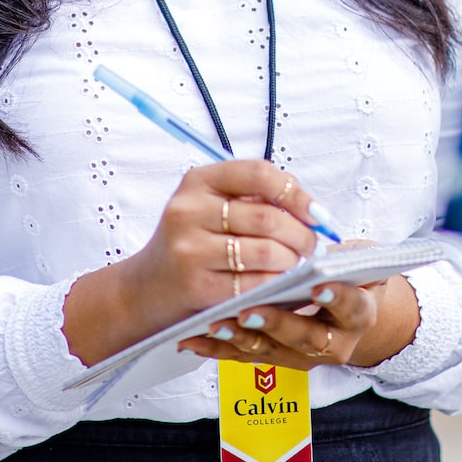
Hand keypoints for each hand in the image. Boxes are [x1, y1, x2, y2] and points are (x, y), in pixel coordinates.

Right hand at [64, 160, 324, 365]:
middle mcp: (189, 211)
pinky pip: (254, 285)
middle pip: (267, 217)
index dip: (296, 192)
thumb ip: (254, 199)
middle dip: (301, 234)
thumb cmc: (191, 243)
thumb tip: (312, 211)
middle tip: (311, 246)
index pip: (259, 173)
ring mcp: (190, 250)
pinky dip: (276, 286)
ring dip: (292, 262)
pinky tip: (280, 286)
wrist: (145, 288)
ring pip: (266, 252)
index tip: (316, 212)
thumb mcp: (210, 207)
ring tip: (296, 265)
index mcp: (198, 181)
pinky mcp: (196, 287)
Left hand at [176, 269, 421, 370]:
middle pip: (306, 338)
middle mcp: (334, 342)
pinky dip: (218, 349)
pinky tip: (195, 338)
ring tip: (217, 323)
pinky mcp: (275, 358)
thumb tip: (324, 245)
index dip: (338, 298)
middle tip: (250, 310)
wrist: (349, 309)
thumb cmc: (351, 273)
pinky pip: (243, 356)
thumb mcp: (361, 258)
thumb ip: (348, 252)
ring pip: (271, 351)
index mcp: (360, 314)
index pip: (352, 308)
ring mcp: (302, 355)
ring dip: (241, 338)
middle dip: (277, 324)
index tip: (320, 284)